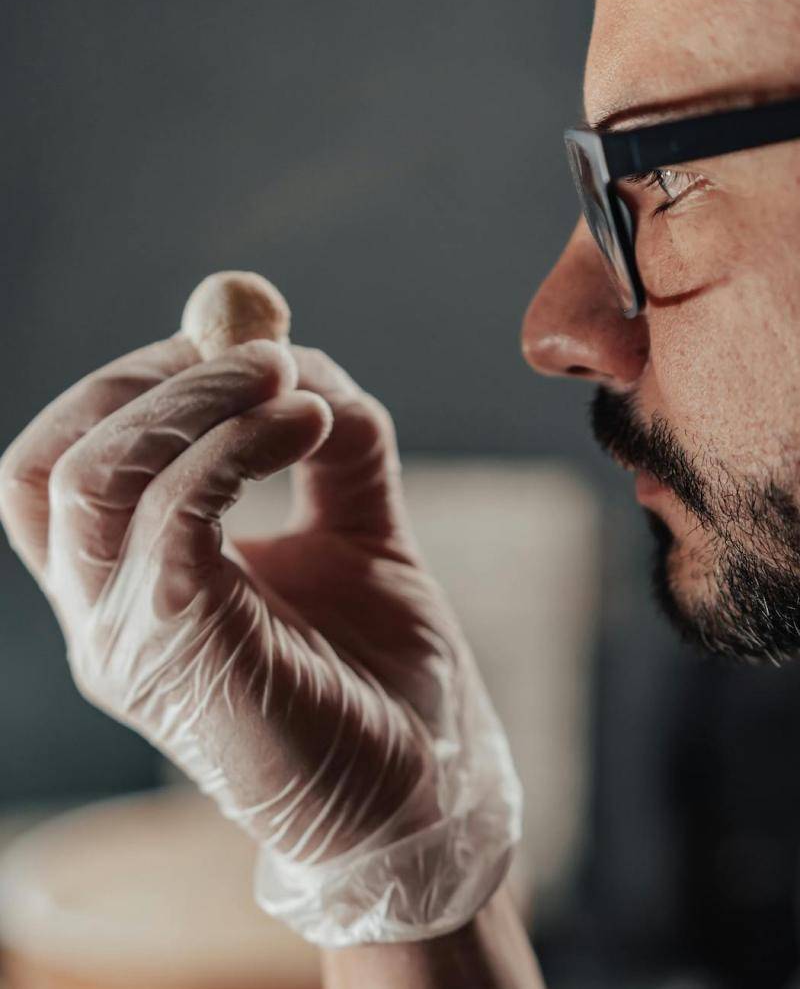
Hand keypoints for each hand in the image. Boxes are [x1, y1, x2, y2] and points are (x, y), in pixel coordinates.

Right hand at [0, 336, 519, 945]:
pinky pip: (172, 517)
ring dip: (197, 399)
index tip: (232, 342)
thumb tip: (308, 357)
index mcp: (127, 588)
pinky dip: (236, 445)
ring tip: (290, 377)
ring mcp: (126, 641)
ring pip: (97, 478)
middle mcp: (101, 617)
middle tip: (260, 347)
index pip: (59, 465)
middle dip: (152, 378)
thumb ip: (333, 447)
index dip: (131, 385)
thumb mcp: (357, 532)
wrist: (424, 781)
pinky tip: (309, 425)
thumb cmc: (382, 668)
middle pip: (52, 462)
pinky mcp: (180, 653)